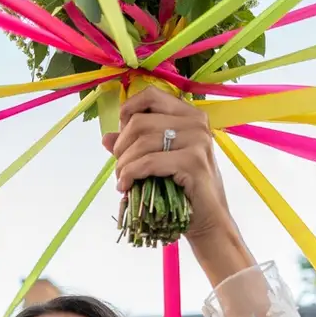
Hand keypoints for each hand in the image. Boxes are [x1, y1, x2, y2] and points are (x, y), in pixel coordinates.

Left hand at [103, 85, 236, 244]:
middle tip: (119, 167)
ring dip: (123, 163)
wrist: (208, 220)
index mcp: (189, 114)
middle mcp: (196, 122)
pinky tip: (126, 186)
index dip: (127, 112)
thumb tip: (106, 138)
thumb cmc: (184, 190)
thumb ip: (135, 146)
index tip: (121, 138)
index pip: (150, 95)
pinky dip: (131, 174)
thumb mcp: (159, 162)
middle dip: (121, 147)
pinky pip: (148, 162)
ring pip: (142, 142)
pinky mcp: (193, 161)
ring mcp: (197, 140)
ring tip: (122, 179)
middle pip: (140, 121)